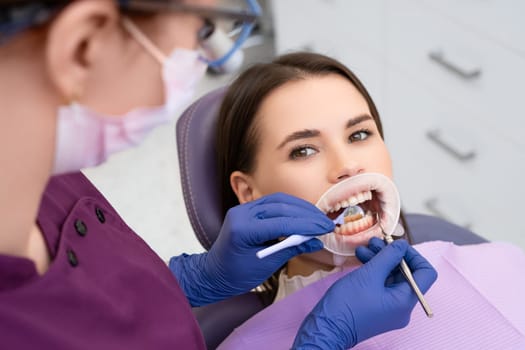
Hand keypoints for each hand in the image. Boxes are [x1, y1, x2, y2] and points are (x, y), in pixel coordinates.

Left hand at [169, 193, 333, 305]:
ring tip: (319, 219)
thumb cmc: (237, 275)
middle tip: (326, 224)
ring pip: (278, 200)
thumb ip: (290, 249)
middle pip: (281, 206)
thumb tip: (316, 241)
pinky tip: (304, 214)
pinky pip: (272, 202)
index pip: (280, 222)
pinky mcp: (247, 208)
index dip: (306, 224)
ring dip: (301, 208)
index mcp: (243, 230)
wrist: (214, 273)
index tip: (325, 229)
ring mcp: (243, 208)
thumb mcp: (266, 265)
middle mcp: (241, 214)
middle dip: (307, 215)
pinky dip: (290, 208)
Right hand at [293, 238, 436, 348]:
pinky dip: (373, 270)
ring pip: (391, 277)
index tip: (395, 245)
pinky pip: (382, 285)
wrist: (326, 327)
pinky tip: (360, 259)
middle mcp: (402, 307)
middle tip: (374, 242)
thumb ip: (388, 257)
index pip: (425, 273)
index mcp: (405, 301)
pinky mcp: (377, 307)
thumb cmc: (347, 303)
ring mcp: (389, 308)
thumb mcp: (369, 274)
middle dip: (390, 255)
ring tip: (362, 248)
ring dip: (379, 260)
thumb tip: (402, 245)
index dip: (412, 255)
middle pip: (406, 274)